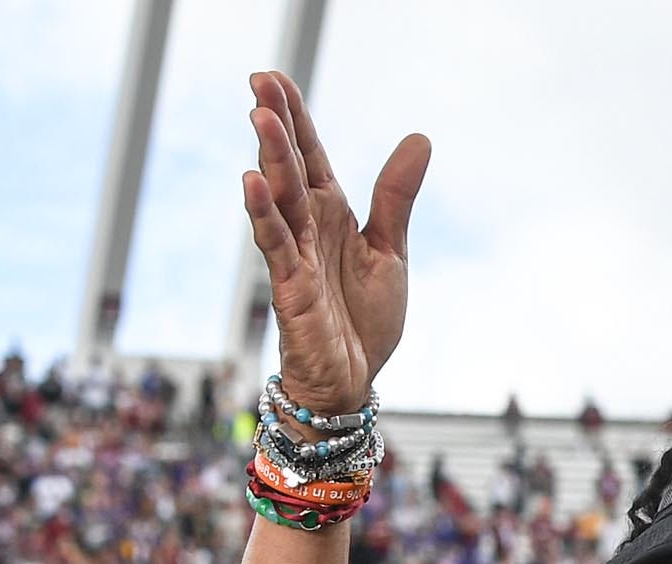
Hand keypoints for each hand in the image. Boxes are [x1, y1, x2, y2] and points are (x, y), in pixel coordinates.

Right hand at [239, 70, 429, 412]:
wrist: (352, 378)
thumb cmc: (365, 319)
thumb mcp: (390, 250)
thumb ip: (395, 197)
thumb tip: (419, 138)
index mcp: (332, 214)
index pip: (310, 156)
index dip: (296, 118)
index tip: (275, 78)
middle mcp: (309, 227)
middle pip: (290, 166)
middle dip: (276, 124)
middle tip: (259, 80)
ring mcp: (296, 254)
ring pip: (280, 198)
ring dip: (269, 158)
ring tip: (259, 116)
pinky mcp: (290, 286)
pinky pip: (275, 245)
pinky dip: (263, 214)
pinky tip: (252, 181)